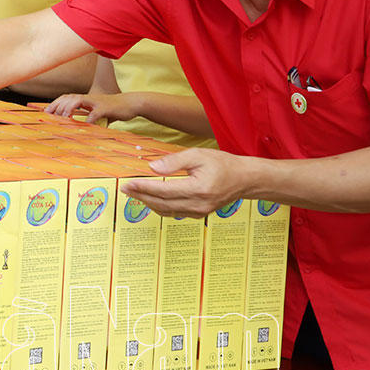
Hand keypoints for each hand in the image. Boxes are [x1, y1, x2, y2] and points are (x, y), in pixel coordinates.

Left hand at [45, 92, 136, 124]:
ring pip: (79, 100)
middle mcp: (89, 98)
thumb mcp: (97, 112)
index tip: (46, 111)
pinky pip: (95, 113)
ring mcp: (97, 102)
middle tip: (51, 115)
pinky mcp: (106, 108)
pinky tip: (84, 125)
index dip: (56, 103)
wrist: (131, 103)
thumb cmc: (113, 109)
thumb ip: (88, 118)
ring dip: (69, 108)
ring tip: (64, 117)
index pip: (67, 97)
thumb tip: (79, 128)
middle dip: (58, 105)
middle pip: (69, 97)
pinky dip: (89, 119)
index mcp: (86, 99)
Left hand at [119, 148, 252, 218]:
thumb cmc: (223, 164)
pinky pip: (174, 213)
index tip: (127, 184)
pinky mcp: (198, 214)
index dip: (143, 188)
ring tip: (134, 194)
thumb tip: (152, 168)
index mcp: (197, 189)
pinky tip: (151, 199)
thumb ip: (174, 161)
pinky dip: (160, 207)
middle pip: (161, 203)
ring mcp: (198, 212)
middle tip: (125, 189)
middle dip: (141, 196)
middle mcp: (197, 204)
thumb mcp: (198, 155)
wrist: (244, 180)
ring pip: (166, 211)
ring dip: (148, 203)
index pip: (163, 190)